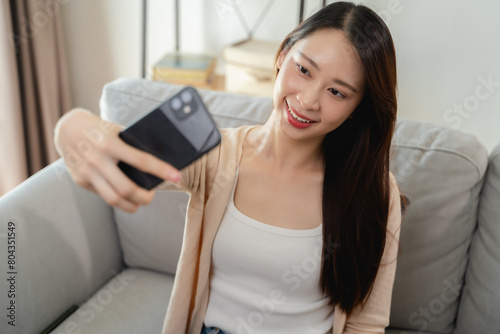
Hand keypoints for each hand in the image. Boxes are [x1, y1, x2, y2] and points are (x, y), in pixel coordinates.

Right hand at [54, 108, 181, 212]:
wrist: (67, 128)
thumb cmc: (99, 129)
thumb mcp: (116, 130)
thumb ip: (132, 145)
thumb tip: (158, 161)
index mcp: (110, 142)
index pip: (141, 160)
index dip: (162, 170)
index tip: (177, 176)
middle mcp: (97, 158)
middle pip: (126, 188)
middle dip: (144, 197)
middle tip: (152, 197)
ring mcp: (86, 171)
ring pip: (113, 198)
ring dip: (131, 205)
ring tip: (139, 204)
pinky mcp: (80, 180)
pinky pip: (102, 194)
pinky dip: (115, 198)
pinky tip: (123, 197)